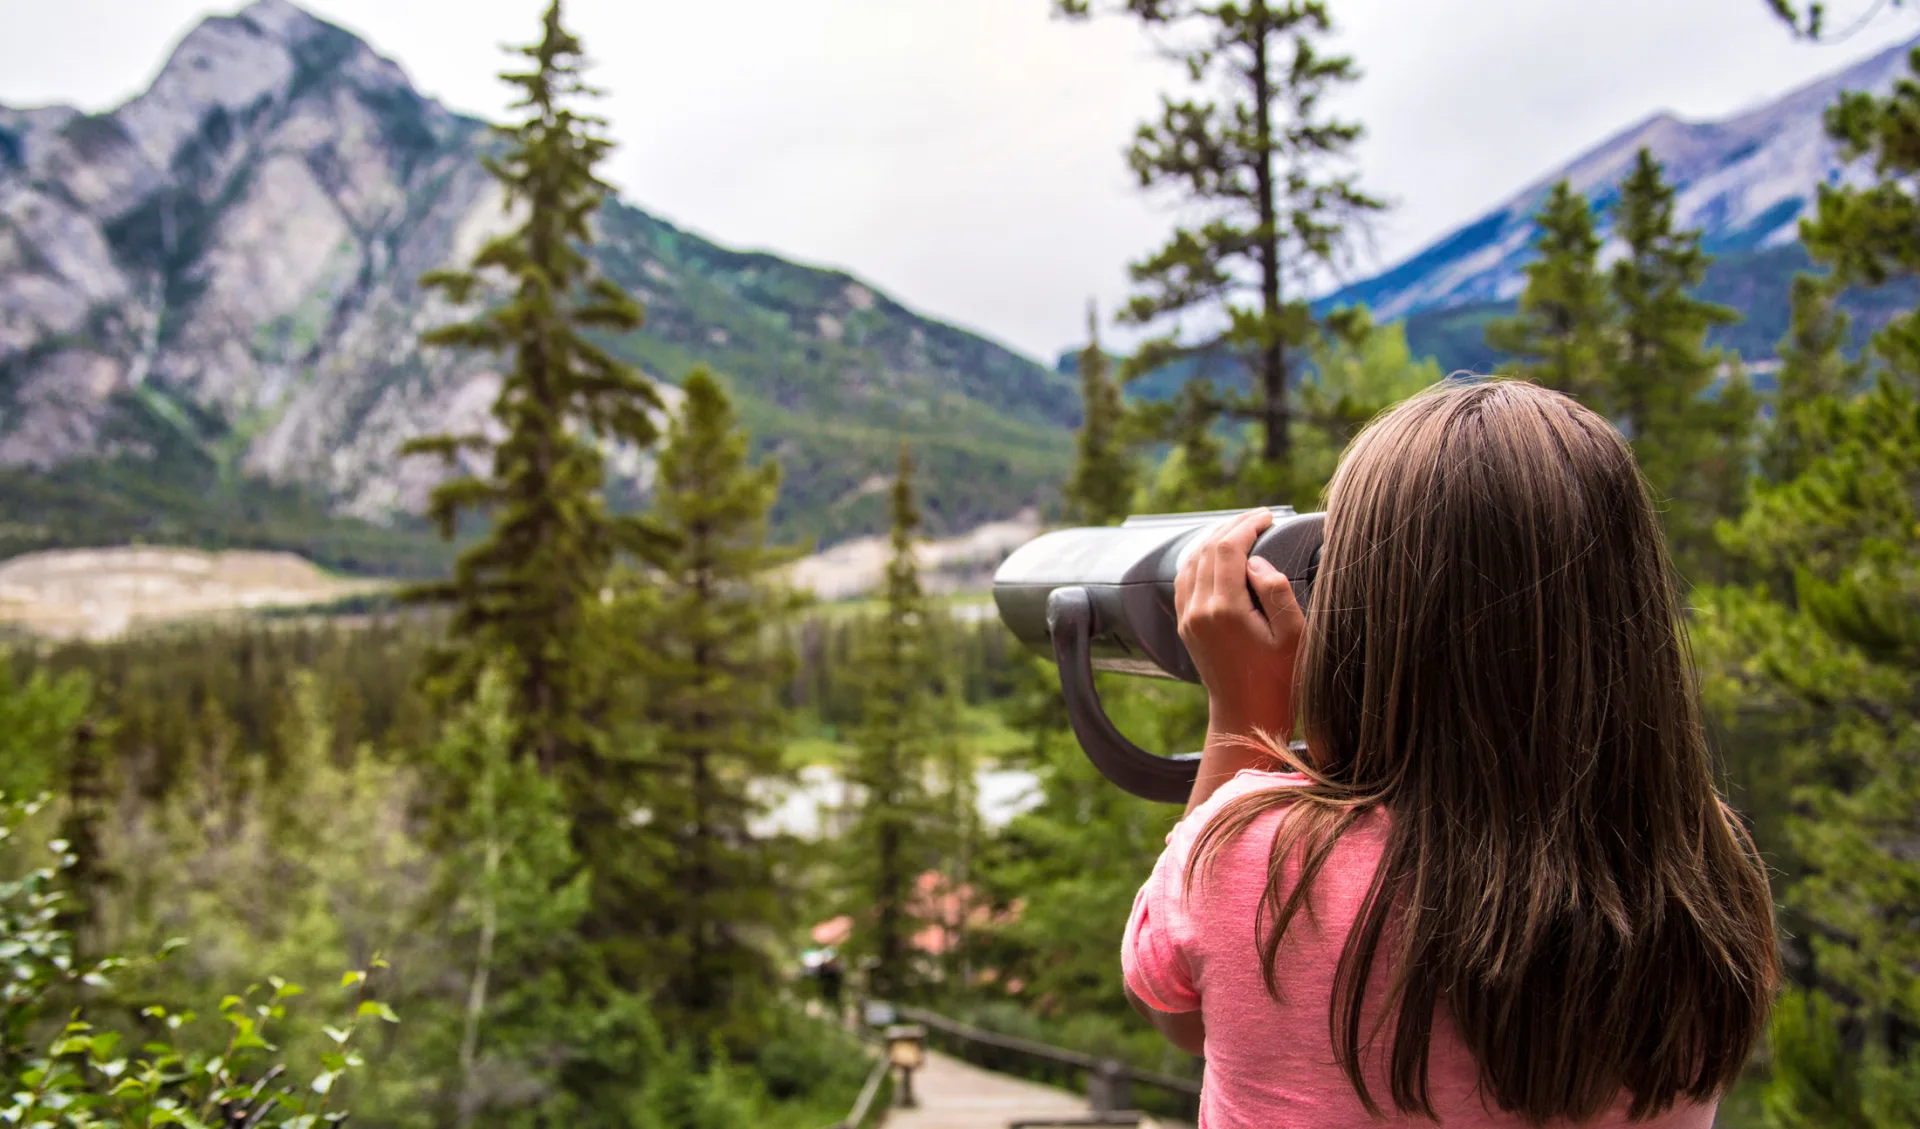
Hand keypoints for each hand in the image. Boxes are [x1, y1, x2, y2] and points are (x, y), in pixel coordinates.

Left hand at [1174, 508, 1305, 745]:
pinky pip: (1185, 580)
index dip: (1247, 525)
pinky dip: (1200, 560)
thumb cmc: (1279, 682)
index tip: (1268, 516)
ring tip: (1242, 531)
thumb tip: (1256, 561)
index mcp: (1224, 609)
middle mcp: (1198, 611)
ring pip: (1191, 562)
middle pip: (1207, 549)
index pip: (1228, 548)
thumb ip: (1276, 591)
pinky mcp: (1186, 627)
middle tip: (1259, 517)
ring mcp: (1188, 619)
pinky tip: (1219, 557)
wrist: (1248, 718)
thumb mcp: (1293, 636)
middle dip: (1232, 527)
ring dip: (1214, 540)